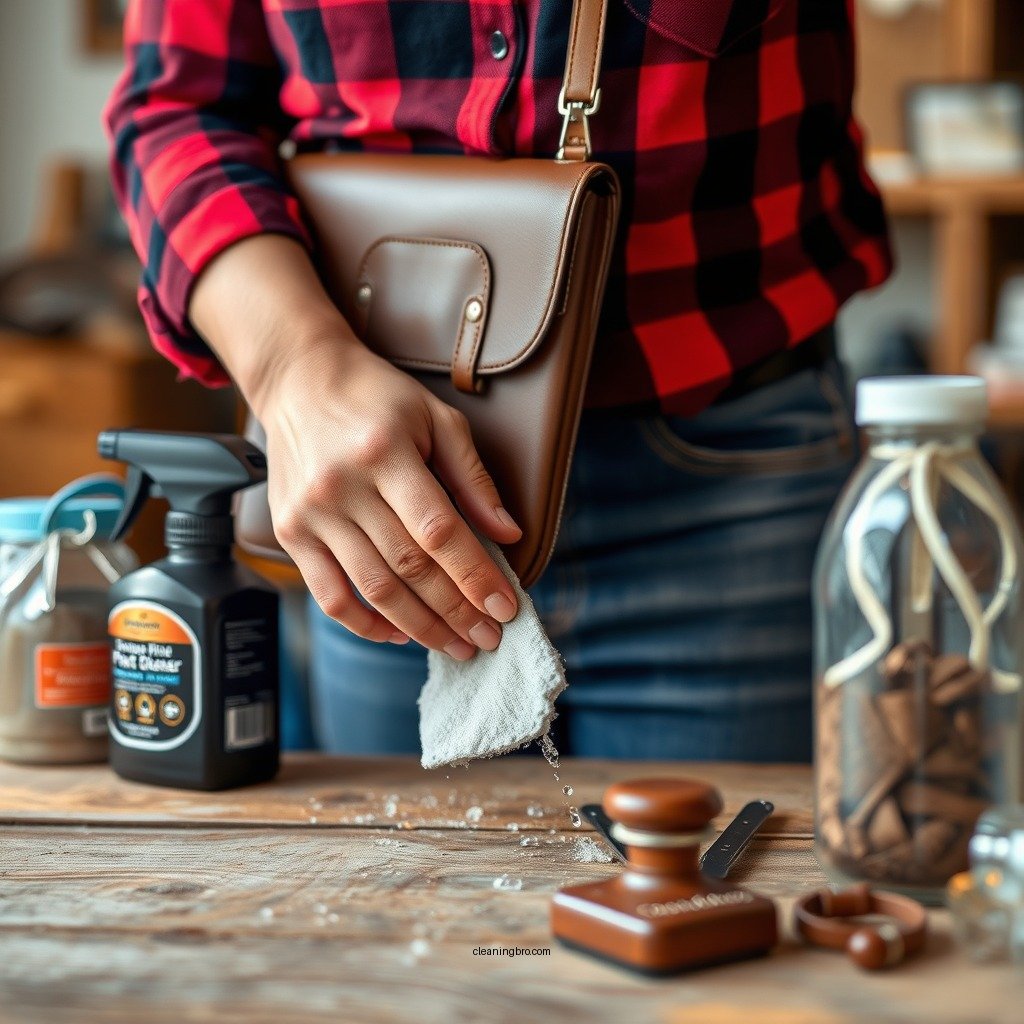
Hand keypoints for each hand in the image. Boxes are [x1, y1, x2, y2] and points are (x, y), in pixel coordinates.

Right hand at [259, 335, 521, 658]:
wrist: (300, 379)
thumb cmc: (378, 398)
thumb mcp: (437, 418)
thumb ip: (473, 477)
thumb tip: (509, 534)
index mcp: (385, 452)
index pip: (439, 531)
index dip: (475, 575)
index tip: (505, 607)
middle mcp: (343, 486)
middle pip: (408, 567)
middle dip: (455, 611)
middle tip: (488, 638)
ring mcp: (312, 513)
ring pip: (372, 588)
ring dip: (419, 626)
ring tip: (455, 645)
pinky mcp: (289, 532)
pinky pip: (328, 594)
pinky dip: (365, 623)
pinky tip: (398, 635)